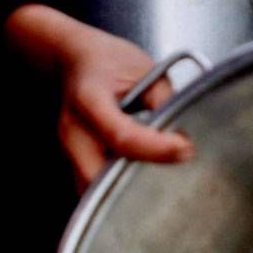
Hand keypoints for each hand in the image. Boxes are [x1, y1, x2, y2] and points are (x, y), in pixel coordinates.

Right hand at [3, 6, 193, 189]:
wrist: (74, 60)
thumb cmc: (109, 60)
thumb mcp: (144, 68)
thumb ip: (163, 100)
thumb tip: (183, 136)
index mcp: (88, 98)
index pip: (121, 135)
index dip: (155, 147)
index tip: (185, 148)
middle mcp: (72, 130)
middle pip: (98, 176)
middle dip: (134, 184)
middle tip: (172, 172)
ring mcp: (68, 150)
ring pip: (93, 190)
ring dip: (124, 193)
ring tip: (159, 180)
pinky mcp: (72, 163)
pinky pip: (92, 189)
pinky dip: (115, 192)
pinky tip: (141, 180)